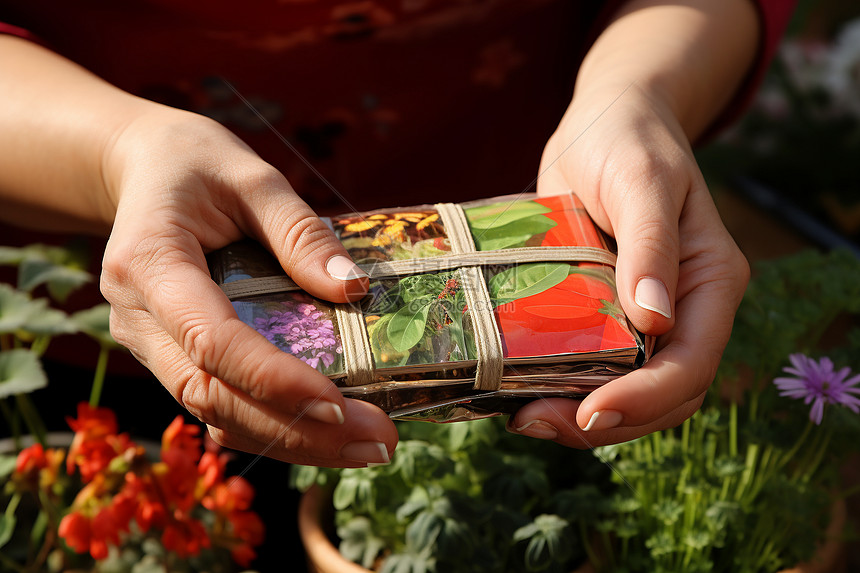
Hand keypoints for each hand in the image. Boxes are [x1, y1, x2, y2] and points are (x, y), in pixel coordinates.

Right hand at [99, 107, 396, 466]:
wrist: (143, 172)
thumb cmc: (196, 165)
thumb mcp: (253, 177)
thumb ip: (301, 232)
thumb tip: (355, 292)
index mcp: (149, 263)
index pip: (211, 340)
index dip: (273, 379)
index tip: (339, 405)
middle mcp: (138, 316)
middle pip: (212, 395)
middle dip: (297, 430)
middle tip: (377, 443)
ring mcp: (148, 343)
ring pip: (213, 413)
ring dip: (291, 441)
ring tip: (366, 449)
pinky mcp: (169, 356)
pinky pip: (216, 404)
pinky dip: (271, 426)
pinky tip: (326, 435)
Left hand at [508, 84, 748, 446]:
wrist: (603, 123)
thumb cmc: (629, 139)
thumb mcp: (641, 180)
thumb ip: (651, 243)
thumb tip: (657, 321)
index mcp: (710, 282)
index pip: (692, 363)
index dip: (647, 398)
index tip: (592, 411)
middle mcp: (684, 310)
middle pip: (661, 395)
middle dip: (606, 420)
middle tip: (536, 422)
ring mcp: (643, 318)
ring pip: (625, 391)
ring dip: (579, 416)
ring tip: (523, 416)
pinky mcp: (604, 315)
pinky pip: (591, 367)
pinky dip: (561, 386)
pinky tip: (518, 390)